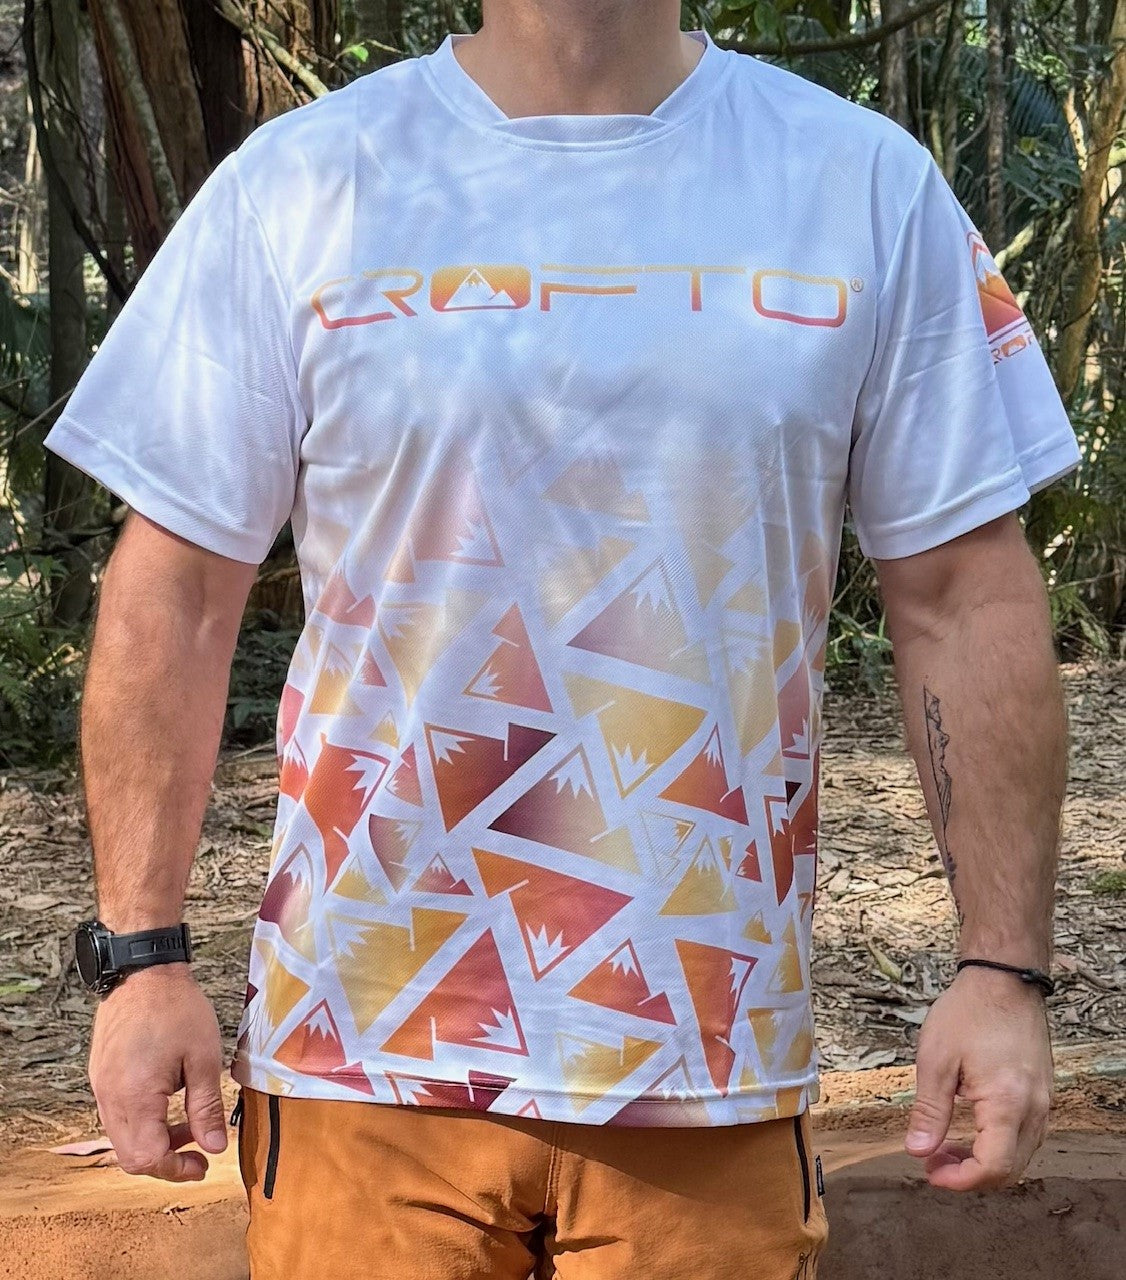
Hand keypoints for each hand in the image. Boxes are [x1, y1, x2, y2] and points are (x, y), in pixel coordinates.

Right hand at [89, 964, 227, 1181]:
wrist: (142, 972)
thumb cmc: (176, 1009)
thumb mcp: (204, 1058)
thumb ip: (206, 1107)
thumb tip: (215, 1148)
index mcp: (135, 1097)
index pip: (147, 1158)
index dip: (176, 1170)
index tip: (203, 1165)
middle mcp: (110, 1099)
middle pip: (130, 1156)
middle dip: (165, 1161)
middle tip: (198, 1151)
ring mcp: (100, 1087)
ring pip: (122, 1138)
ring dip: (154, 1141)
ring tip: (188, 1123)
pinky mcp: (100, 1076)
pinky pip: (116, 1116)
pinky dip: (141, 1122)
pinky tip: (167, 1104)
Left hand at [904, 965, 1052, 1190]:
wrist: (1003, 979)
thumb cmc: (969, 1011)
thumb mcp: (936, 1059)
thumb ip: (929, 1110)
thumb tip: (918, 1150)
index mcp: (1007, 1103)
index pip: (993, 1167)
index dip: (961, 1180)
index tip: (930, 1172)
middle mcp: (1034, 1109)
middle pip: (1011, 1169)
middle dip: (970, 1175)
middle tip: (933, 1161)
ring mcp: (1043, 1102)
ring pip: (1021, 1156)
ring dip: (985, 1161)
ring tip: (946, 1146)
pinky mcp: (1042, 1092)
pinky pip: (1026, 1135)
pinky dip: (1000, 1144)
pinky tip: (971, 1129)